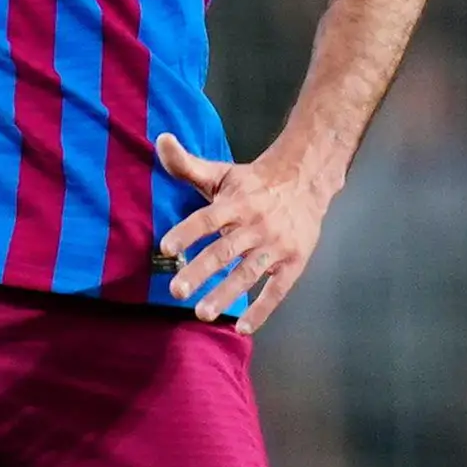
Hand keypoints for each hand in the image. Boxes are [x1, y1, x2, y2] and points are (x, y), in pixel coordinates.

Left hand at [156, 134, 333, 333]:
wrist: (306, 181)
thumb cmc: (254, 182)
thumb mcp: (222, 172)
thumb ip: (188, 164)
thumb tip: (160, 139)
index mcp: (237, 202)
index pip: (208, 218)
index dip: (187, 232)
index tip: (167, 249)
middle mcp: (256, 224)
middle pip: (225, 250)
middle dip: (201, 272)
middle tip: (176, 290)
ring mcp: (276, 245)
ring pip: (248, 273)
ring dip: (226, 294)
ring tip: (202, 313)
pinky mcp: (294, 262)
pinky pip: (277, 290)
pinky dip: (262, 310)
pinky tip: (243, 328)